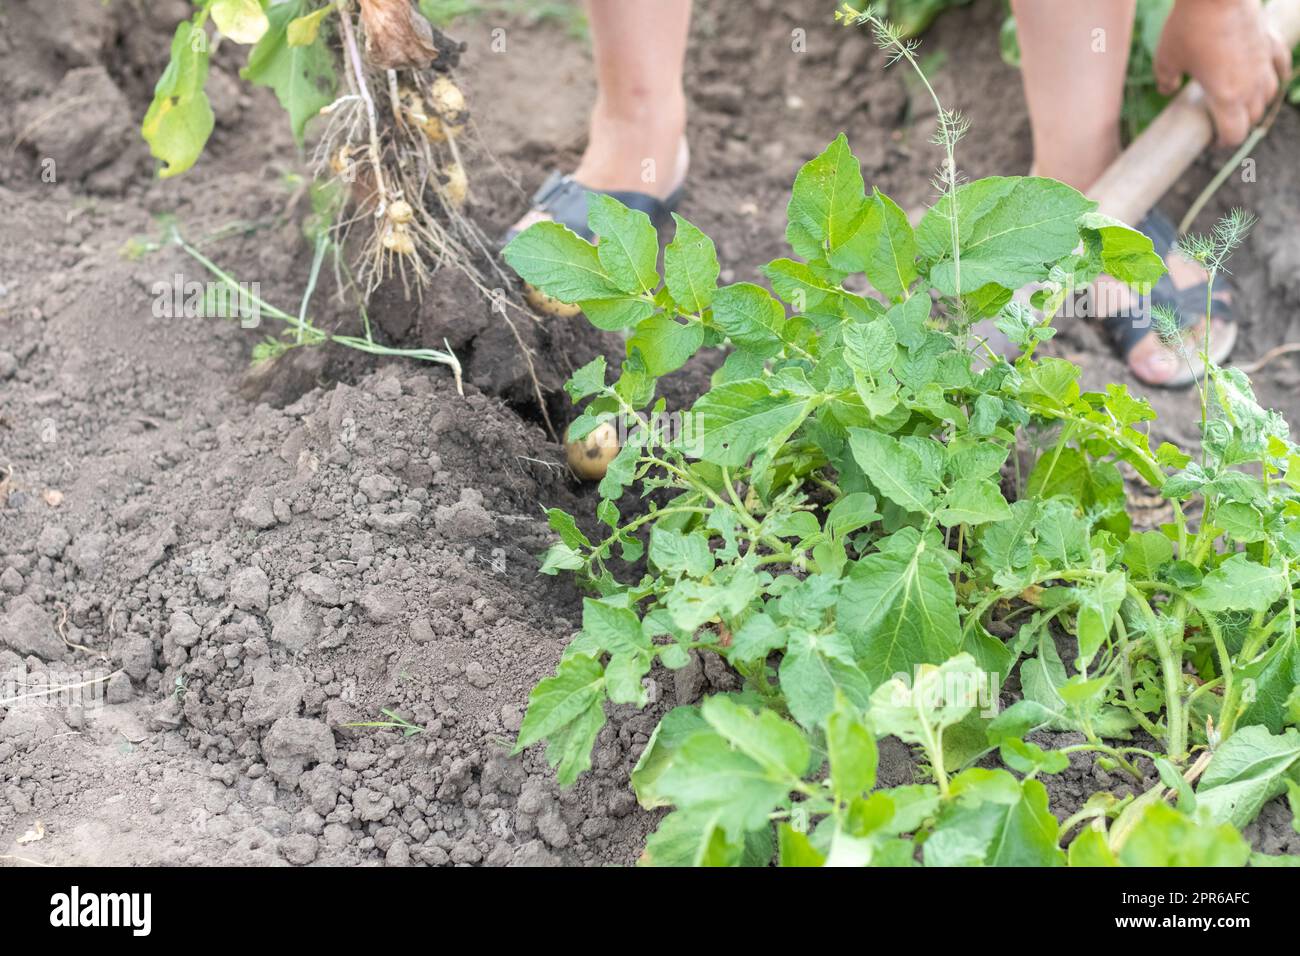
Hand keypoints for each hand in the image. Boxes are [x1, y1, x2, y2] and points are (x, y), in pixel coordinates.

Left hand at [1154, 0, 1290, 145]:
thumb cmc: (1189, 28)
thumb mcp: (1166, 60)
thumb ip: (1166, 81)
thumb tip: (1166, 89)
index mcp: (1227, 96)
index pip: (1235, 134)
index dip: (1224, 142)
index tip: (1212, 141)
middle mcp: (1252, 84)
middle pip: (1253, 116)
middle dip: (1239, 124)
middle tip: (1223, 123)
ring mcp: (1265, 62)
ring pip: (1269, 94)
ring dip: (1257, 103)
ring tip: (1242, 104)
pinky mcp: (1270, 41)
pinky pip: (1281, 66)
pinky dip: (1276, 75)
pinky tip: (1270, 78)